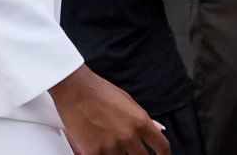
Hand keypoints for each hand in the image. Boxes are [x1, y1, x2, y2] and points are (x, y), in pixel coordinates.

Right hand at [50, 65, 169, 154]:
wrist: (75, 89)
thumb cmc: (100, 91)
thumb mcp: (128, 101)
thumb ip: (144, 118)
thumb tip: (159, 129)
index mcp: (140, 121)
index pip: (161, 146)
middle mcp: (129, 136)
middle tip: (133, 152)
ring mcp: (112, 146)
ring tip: (111, 144)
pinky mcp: (93, 152)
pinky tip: (99, 150)